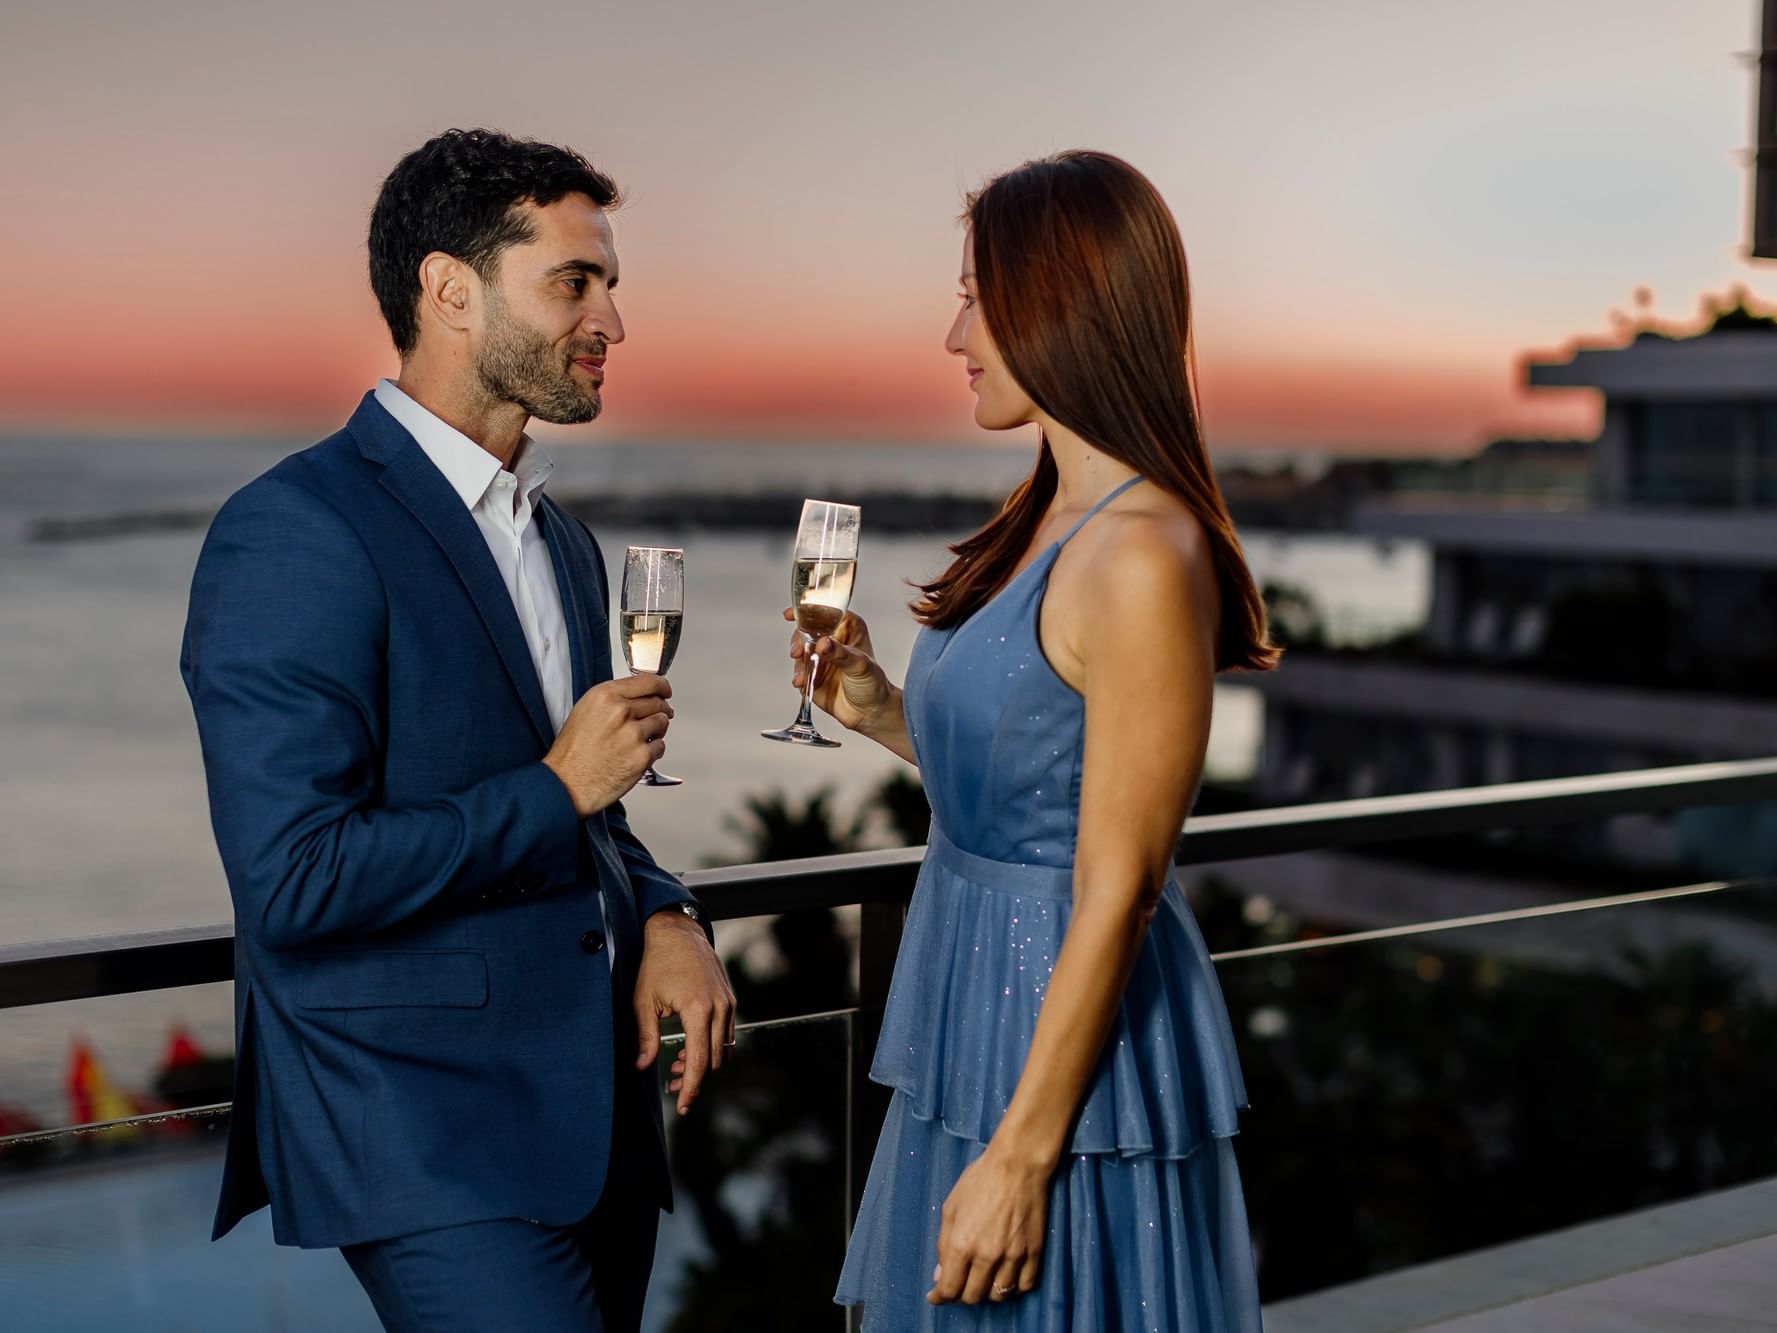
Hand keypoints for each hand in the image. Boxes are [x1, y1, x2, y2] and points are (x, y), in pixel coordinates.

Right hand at [542, 676, 673, 817]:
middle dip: (659, 710)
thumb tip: (636, 696)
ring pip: (662, 723)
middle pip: (658, 702)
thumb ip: (613, 699)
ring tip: (639, 740)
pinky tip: (636, 754)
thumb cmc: (572, 753)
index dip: (661, 686)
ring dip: (656, 731)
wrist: (567, 784)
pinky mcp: (642, 756)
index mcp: (605, 696)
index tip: (665, 690)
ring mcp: (633, 734)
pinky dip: (653, 750)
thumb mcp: (585, 711)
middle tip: (653, 719)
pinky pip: (660, 746)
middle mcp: (621, 711)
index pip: (648, 681)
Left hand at [634, 909, 735, 1115]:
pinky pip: (725, 1034)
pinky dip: (710, 1048)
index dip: (691, 1088)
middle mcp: (719, 1008)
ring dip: (702, 1065)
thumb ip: (645, 1037)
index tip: (683, 1107)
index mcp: (698, 1010)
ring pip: (723, 1050)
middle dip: (694, 1079)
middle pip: (714, 1061)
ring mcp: (728, 1003)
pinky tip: (687, 1049)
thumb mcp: (643, 1001)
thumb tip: (642, 1067)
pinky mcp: (729, 1000)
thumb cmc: (656, 964)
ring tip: (675, 1067)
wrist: (678, 933)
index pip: (699, 1061)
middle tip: (671, 1086)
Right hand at [784, 609, 895, 734]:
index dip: (808, 611)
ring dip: (798, 662)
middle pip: (807, 630)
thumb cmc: (874, 685)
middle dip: (799, 641)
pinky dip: (798, 676)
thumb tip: (822, 643)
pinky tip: (802, 683)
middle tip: (797, 651)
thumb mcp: (859, 664)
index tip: (792, 615)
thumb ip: (840, 653)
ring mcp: (822, 657)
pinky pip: (799, 670)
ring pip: (800, 650)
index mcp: (848, 628)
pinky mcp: (813, 674)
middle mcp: (833, 640)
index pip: (825, 612)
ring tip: (803, 676)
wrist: (870, 713)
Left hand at [927, 1143, 1049, 1305]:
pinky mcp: (1034, 1252)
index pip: (950, 1288)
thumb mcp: (950, 1208)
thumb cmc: (980, 1180)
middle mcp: (987, 1255)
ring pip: (998, 1295)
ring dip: (987, 1292)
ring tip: (982, 1279)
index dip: (940, 1296)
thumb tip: (940, 1274)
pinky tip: (1006, 1277)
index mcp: (962, 1244)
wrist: (1017, 1165)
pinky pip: (1025, 1285)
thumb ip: (943, 1245)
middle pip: (973, 1296)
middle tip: (960, 1284)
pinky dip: (1014, 1287)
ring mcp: (1013, 1256)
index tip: (936, 1296)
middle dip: (962, 1294)